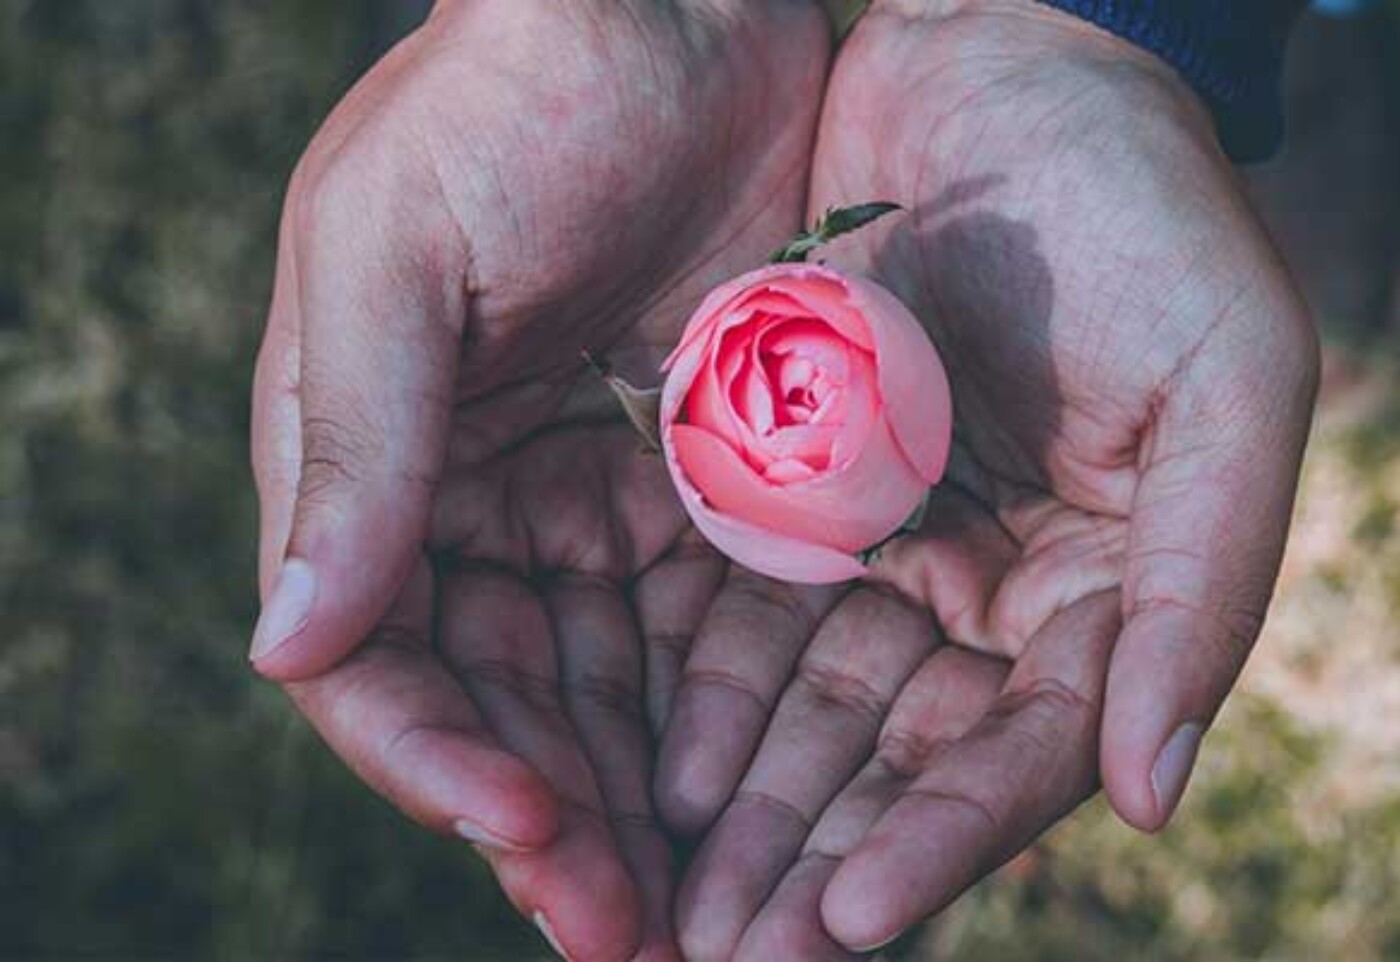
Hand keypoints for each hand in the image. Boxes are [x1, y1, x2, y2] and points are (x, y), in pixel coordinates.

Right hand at [248, 2, 828, 957]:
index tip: (534, 831)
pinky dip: (715, 712)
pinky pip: (691, 621)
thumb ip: (357, 451)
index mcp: (367, 458)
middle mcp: (467, 498)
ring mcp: (581, 493)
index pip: (376, 656)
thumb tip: (287, 647)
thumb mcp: (401, 256)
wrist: (675, 4)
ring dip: (640, 803)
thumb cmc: (513, 99)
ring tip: (706, 916)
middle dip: (555, 823)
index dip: (440, 758)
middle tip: (638, 941)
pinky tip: (762, 794)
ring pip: (597, 688)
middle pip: (498, 702)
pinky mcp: (690, 476)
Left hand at [661, 1, 1319, 954]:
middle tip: (718, 955)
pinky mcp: (795, 491)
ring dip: (738, 811)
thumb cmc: (1145, 210)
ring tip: (657, 902)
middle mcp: (994, 589)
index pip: (1020, 751)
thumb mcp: (1228, 378)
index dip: (938, 841)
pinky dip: (692, 696)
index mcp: (1111, 585)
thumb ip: (1206, 587)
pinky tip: (636, 769)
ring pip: (806, 712)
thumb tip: (1154, 795)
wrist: (1006, 66)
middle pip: (898, 760)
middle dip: (811, 861)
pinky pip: (737, 615)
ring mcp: (890, 545)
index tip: (842, 921)